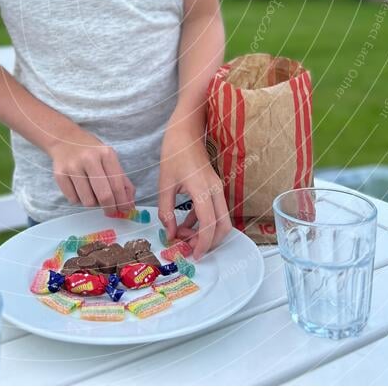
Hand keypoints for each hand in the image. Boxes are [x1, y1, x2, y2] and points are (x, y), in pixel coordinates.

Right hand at [47, 129, 135, 214]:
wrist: (64, 139)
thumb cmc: (91, 151)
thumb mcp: (109, 158)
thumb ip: (121, 179)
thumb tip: (130, 202)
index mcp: (106, 154)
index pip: (117, 185)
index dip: (122, 202)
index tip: (125, 210)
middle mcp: (89, 159)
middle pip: (104, 195)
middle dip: (110, 208)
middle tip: (111, 211)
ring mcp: (73, 167)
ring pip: (88, 201)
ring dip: (93, 203)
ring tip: (92, 194)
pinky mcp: (60, 175)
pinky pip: (73, 199)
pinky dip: (79, 199)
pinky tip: (79, 189)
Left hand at [158, 125, 231, 260]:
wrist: (185, 131)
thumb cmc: (173, 153)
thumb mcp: (164, 183)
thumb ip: (166, 211)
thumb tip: (170, 234)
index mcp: (202, 189)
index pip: (209, 224)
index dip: (202, 243)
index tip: (193, 255)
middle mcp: (215, 190)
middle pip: (223, 226)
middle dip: (209, 242)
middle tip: (190, 249)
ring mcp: (217, 188)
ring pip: (221, 219)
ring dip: (206, 232)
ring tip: (183, 235)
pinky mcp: (214, 187)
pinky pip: (214, 210)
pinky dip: (203, 221)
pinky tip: (185, 223)